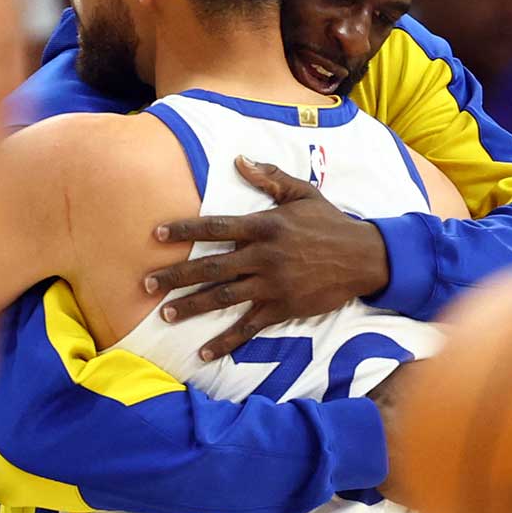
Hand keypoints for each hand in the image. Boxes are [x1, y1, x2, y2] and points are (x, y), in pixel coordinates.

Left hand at [145, 156, 389, 360]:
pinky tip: (204, 352)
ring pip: (224, 297)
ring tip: (166, 313)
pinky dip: (226, 341)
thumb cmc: (330, 222)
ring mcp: (273, 285)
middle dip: (176, 275)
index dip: (184, 229)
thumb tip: (238, 160)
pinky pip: (248, 327)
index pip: (216, 227)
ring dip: (193, 306)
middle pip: (211, 266)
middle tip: (146, 283)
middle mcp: (264, 256)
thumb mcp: (302, 192)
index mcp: (265, 226)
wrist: (364, 257)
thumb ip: (269, 177)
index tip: (156, 235)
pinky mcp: (283, 308)